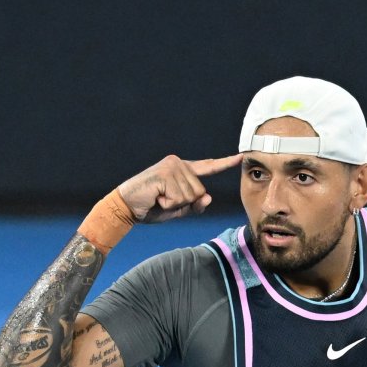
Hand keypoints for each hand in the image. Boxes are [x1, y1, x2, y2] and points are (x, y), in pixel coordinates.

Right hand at [117, 154, 241, 222]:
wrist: (126, 207)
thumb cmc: (151, 207)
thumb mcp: (178, 209)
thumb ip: (195, 205)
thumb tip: (208, 198)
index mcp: (183, 169)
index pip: (208, 167)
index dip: (225, 163)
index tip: (241, 157)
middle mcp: (179, 163)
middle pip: (200, 192)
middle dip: (184, 203)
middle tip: (163, 200)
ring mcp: (172, 166)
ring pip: (191, 196)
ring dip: (174, 204)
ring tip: (158, 198)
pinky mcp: (165, 174)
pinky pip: (179, 198)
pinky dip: (168, 205)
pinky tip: (156, 197)